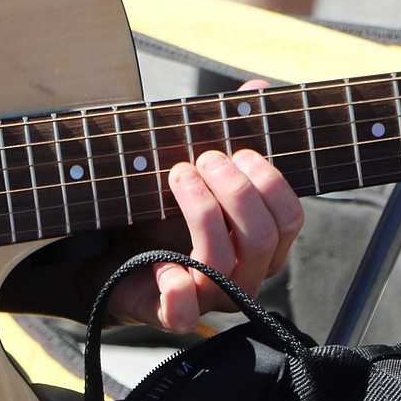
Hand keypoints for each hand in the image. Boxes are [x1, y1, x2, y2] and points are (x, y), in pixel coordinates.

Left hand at [106, 81, 302, 330]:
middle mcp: (245, 274)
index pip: (290, 218)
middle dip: (234, 189)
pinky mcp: (169, 312)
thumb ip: (230, 128)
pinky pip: (183, 312)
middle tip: (203, 159)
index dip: (268, 181)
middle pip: (263, 237)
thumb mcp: (198, 166)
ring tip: (178, 175)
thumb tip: (257, 88)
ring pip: (224, 261)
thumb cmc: (164, 207)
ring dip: (201, 210)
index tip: (235, 152)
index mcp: (262, 243)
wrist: (111, 251)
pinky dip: (176, 286)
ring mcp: (209, 297)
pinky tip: (163, 262)